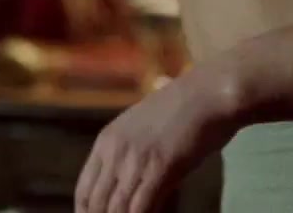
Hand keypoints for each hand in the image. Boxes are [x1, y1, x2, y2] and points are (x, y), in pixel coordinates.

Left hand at [75, 64, 239, 212]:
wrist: (209, 92)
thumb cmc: (182, 109)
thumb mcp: (141, 128)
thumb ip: (128, 152)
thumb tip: (126, 183)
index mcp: (106, 141)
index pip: (83, 191)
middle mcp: (115, 151)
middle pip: (96, 204)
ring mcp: (137, 159)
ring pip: (117, 209)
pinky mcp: (160, 167)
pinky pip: (141, 207)